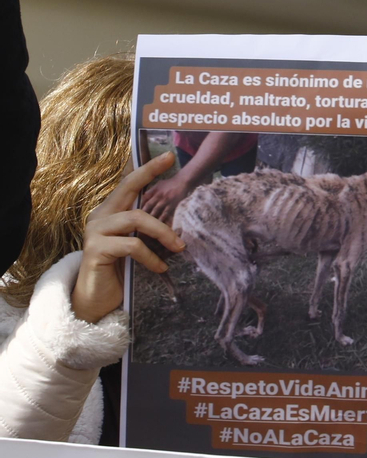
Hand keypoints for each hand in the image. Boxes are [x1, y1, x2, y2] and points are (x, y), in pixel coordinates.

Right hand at [71, 153, 185, 323]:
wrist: (96, 300)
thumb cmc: (120, 272)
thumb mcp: (137, 246)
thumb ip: (147, 232)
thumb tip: (180, 226)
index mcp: (110, 212)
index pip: (129, 184)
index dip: (148, 169)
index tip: (170, 157)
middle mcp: (100, 217)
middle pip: (128, 189)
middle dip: (151, 176)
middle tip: (177, 178)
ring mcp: (95, 232)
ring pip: (136, 219)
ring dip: (163, 232)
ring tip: (179, 247)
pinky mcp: (95, 250)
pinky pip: (132, 245)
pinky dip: (151, 256)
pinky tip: (160, 267)